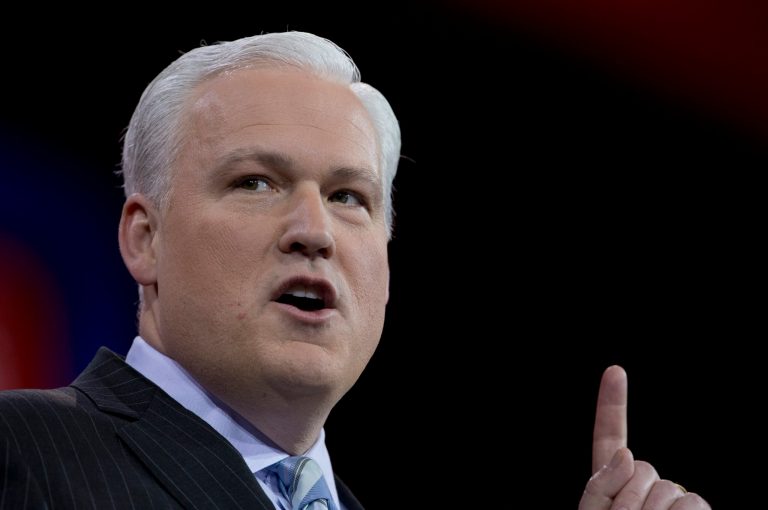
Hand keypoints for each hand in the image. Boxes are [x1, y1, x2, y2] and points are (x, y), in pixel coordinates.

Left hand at [578, 366, 709, 509]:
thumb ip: (600, 485)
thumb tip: (628, 454)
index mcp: (613, 481)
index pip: (611, 435)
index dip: (612, 403)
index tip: (615, 370)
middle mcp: (645, 486)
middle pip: (645, 468)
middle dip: (632, 499)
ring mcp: (674, 500)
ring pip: (669, 488)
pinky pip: (693, 504)